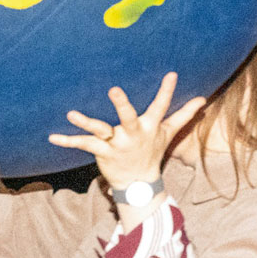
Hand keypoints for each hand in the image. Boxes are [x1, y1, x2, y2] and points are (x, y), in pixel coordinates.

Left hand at [48, 72, 203, 193]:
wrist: (138, 183)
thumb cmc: (152, 152)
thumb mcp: (168, 132)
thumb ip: (184, 115)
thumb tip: (203, 99)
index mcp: (149, 127)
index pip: (161, 106)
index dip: (167, 90)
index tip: (171, 74)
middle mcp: (133, 134)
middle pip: (128, 117)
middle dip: (122, 104)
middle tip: (114, 90)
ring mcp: (116, 144)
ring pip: (100, 131)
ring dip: (86, 123)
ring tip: (71, 114)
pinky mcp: (101, 152)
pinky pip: (83, 145)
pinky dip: (67, 141)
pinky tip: (52, 137)